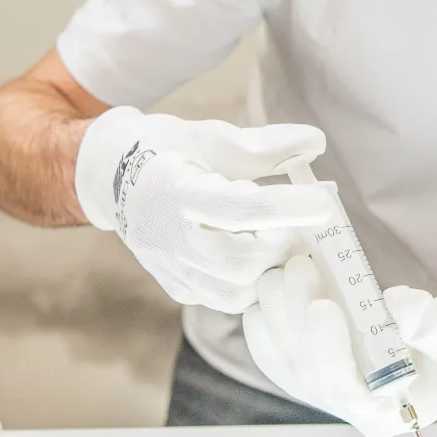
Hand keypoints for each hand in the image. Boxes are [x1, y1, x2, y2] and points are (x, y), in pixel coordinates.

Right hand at [74, 106, 332, 312]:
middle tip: (296, 224)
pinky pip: (223, 300)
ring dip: (268, 269)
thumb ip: (266, 144)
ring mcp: (169, 267)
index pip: (237, 208)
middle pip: (237, 261)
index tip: (324, 201)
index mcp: (175, 192)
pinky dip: (252, 284)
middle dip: (279, 245)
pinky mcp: (175, 286)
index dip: (285, 207)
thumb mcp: (213, 136)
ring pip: (233, 292)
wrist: (111, 176)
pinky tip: (259, 256)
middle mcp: (167, 237)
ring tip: (277, 240)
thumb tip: (318, 142)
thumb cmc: (171, 149)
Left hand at [242, 255, 436, 436]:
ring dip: (276, 312)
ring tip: (284, 266)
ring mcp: (326, 394)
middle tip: (300, 265)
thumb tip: (395, 303)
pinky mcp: (314, 373)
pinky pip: (275, 355)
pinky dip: (265, 323)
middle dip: (296, 315)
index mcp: (386, 412)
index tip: (324, 304)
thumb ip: (431, 324)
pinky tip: (265, 290)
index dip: (328, 347)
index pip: (345, 387)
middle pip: (306, 369)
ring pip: (284, 360)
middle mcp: (348, 409)